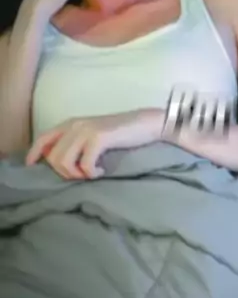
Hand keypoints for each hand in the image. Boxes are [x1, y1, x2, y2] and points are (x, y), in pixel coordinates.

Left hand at [25, 109, 163, 179]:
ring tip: (89, 173)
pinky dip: (90, 173)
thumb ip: (74, 142)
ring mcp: (86, 130)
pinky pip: (84, 165)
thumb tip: (54, 160)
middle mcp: (75, 124)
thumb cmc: (119, 133)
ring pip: (64, 161)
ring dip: (75, 174)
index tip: (32, 167)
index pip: (43, 138)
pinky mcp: (99, 138)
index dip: (34, 154)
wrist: (144, 123)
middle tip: (81, 175)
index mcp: (71, 123)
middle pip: (53, 156)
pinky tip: (100, 171)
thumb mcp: (91, 135)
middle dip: (63, 172)